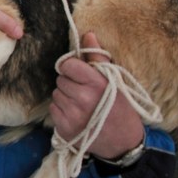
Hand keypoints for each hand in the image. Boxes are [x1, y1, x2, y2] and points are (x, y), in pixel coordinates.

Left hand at [49, 32, 143, 158]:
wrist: (124, 143)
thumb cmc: (120, 108)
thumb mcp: (115, 81)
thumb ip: (98, 57)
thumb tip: (87, 34)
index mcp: (97, 84)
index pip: (68, 65)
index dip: (73, 68)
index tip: (80, 74)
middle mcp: (83, 99)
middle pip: (60, 80)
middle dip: (70, 83)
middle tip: (85, 92)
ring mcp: (72, 115)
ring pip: (56, 94)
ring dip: (65, 96)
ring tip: (82, 104)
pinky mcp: (64, 128)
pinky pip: (54, 109)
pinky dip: (62, 110)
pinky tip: (77, 115)